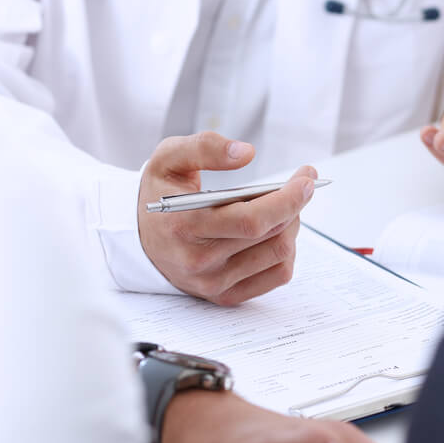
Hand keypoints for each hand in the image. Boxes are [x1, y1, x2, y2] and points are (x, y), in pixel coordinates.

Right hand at [138, 132, 317, 304]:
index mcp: (184, 225)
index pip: (251, 220)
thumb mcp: (169, 158)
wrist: (137, 237)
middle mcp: (199, 261)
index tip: (306, 177)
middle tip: (300, 184)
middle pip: (271, 236)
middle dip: (295, 204)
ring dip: (292, 226)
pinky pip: (276, 276)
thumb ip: (205, 147)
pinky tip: (278, 232)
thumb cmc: (158, 194)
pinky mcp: (225, 295)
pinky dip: (287, 251)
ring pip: (279, 255)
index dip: (288, 199)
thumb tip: (245, 153)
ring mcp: (213, 283)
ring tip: (284, 206)